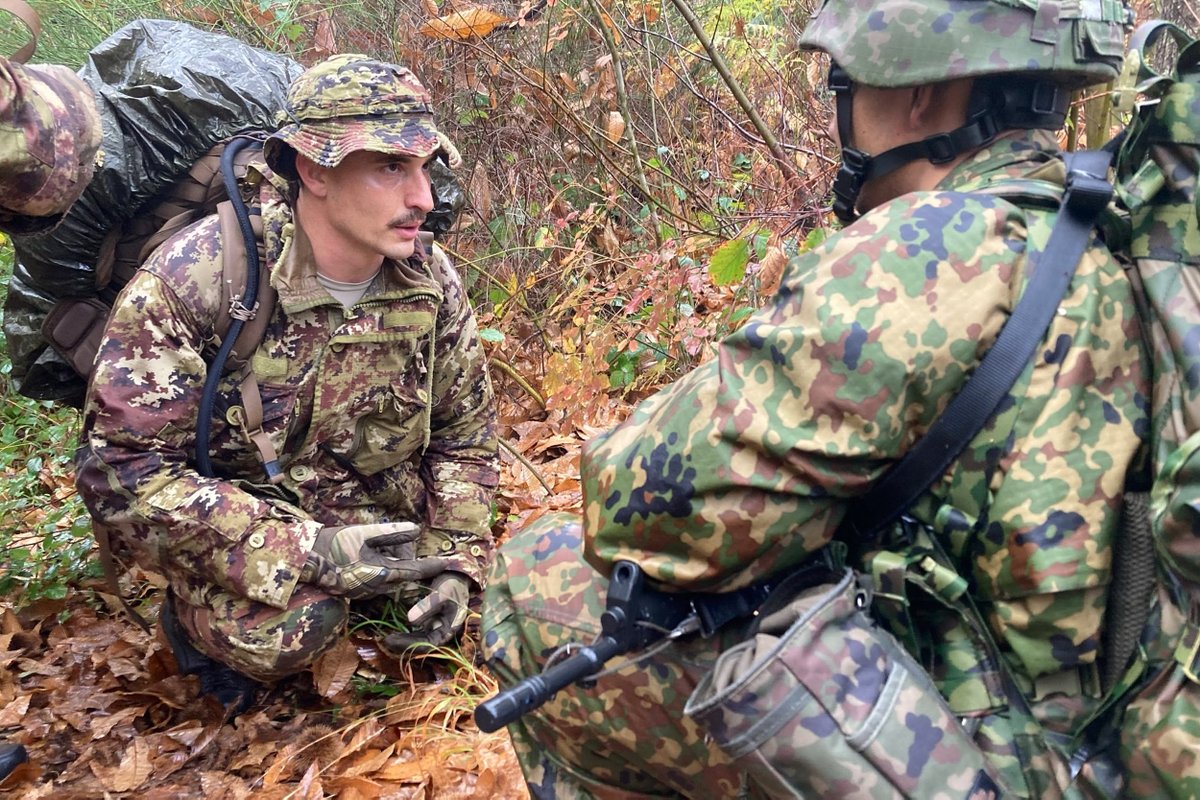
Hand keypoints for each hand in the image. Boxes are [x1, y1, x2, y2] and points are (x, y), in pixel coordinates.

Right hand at [302, 522, 446, 599]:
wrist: (306, 561)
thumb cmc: (334, 544)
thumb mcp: (364, 533)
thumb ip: (391, 533)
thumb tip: (416, 530)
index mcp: (382, 573)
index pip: (416, 570)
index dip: (434, 565)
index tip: (450, 562)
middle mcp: (378, 587)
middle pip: (406, 577)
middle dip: (414, 565)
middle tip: (420, 555)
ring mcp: (368, 592)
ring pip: (393, 581)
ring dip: (398, 568)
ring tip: (398, 555)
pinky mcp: (358, 592)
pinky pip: (380, 583)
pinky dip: (386, 572)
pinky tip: (379, 561)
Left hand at [382, 571, 471, 653]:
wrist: (457, 578)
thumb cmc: (452, 586)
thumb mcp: (442, 594)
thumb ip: (427, 606)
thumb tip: (410, 620)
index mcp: (447, 630)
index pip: (427, 644)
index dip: (409, 644)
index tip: (393, 640)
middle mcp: (440, 632)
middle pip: (420, 645)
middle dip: (403, 644)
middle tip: (386, 640)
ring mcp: (434, 628)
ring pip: (417, 640)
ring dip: (403, 640)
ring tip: (387, 637)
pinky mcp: (428, 622)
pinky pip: (416, 632)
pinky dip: (405, 632)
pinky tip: (394, 630)